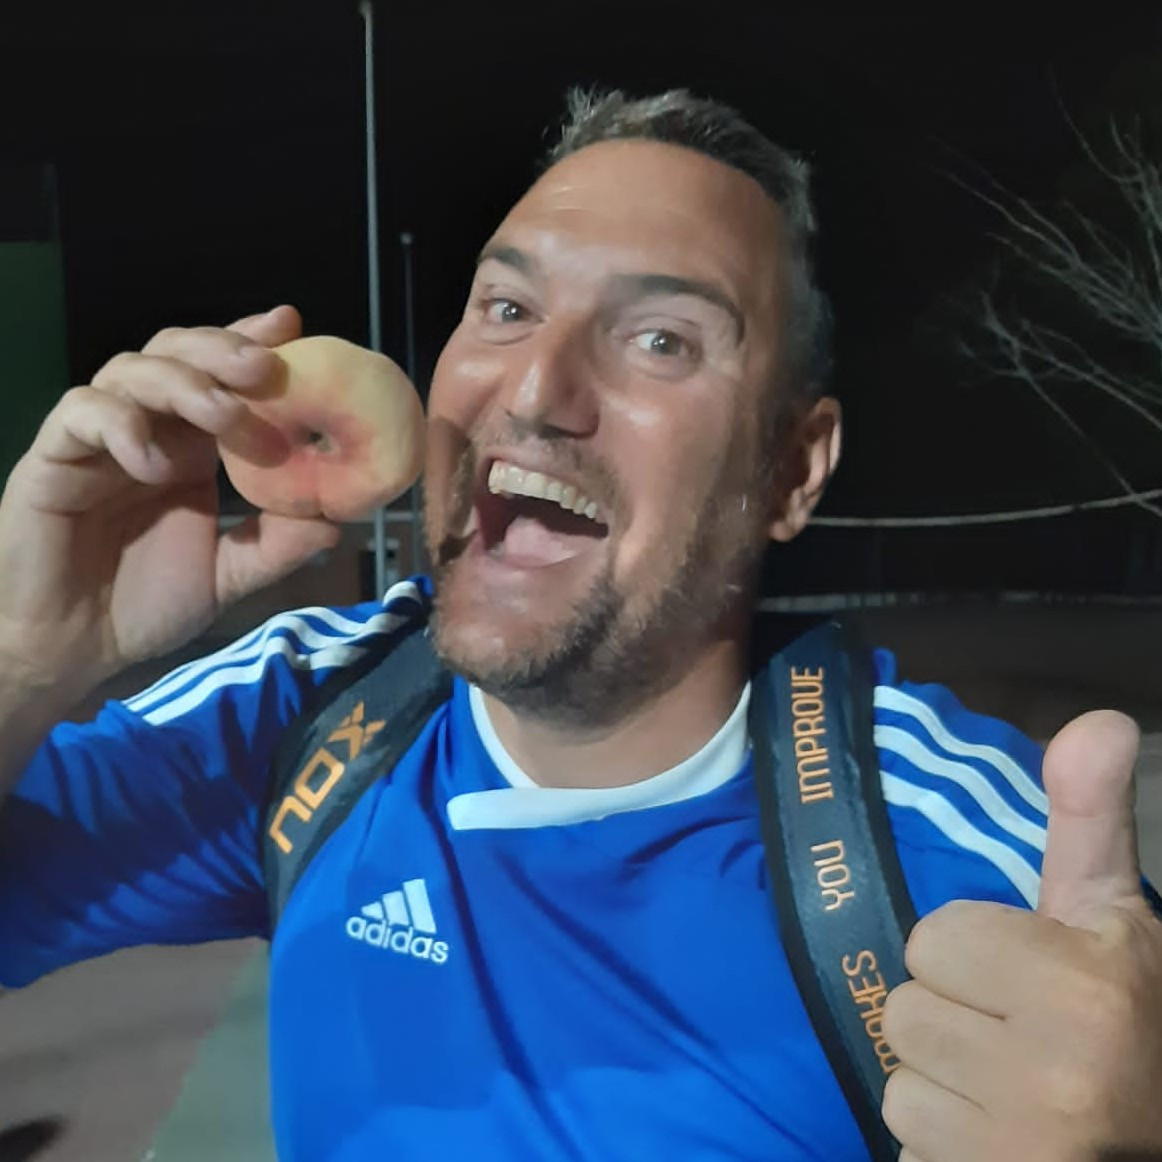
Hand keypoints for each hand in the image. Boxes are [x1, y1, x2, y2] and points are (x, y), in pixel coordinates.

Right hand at [0, 305, 340, 700]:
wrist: (75, 647)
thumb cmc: (146, 604)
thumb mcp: (226, 577)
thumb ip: (274, 548)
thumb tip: (336, 523)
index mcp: (191, 446)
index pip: (218, 374)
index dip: (249, 342)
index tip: (292, 326)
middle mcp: (148, 430)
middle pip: (176, 353)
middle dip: (222, 349)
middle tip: (264, 367)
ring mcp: (99, 440)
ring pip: (130, 370)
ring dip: (182, 384)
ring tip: (223, 414)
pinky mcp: (54, 459)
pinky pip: (80, 415)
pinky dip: (121, 425)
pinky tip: (155, 462)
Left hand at [882, 710, 1161, 1160]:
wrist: (1157, 1138)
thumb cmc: (1135, 1021)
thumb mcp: (1116, 916)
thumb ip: (1090, 821)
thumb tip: (1100, 720)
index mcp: (1083, 989)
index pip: (932, 941)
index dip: (973, 957)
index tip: (1027, 981)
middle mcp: (1054, 1076)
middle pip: (907, 1012)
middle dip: (953, 1021)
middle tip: (1019, 1041)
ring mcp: (1020, 1151)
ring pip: (900, 1087)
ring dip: (943, 1090)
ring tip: (1011, 1095)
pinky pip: (907, 1152)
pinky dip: (943, 1150)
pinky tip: (999, 1143)